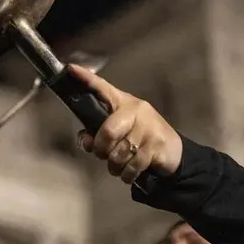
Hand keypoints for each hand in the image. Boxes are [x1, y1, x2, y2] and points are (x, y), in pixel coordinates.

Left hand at [69, 64, 183, 182]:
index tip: (70, 69)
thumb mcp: (120, 131)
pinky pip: (132, 165)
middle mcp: (135, 110)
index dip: (86, 79)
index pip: (102, 87)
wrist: (173, 150)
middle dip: (101, 149)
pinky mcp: (156, 145)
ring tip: (119, 165)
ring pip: (119, 153)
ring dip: (114, 165)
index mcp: (123, 103)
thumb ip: (98, 134)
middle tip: (104, 155)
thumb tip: (86, 141)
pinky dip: (126, 174)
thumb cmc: (140, 137)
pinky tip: (128, 172)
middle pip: (108, 131)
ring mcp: (148, 127)